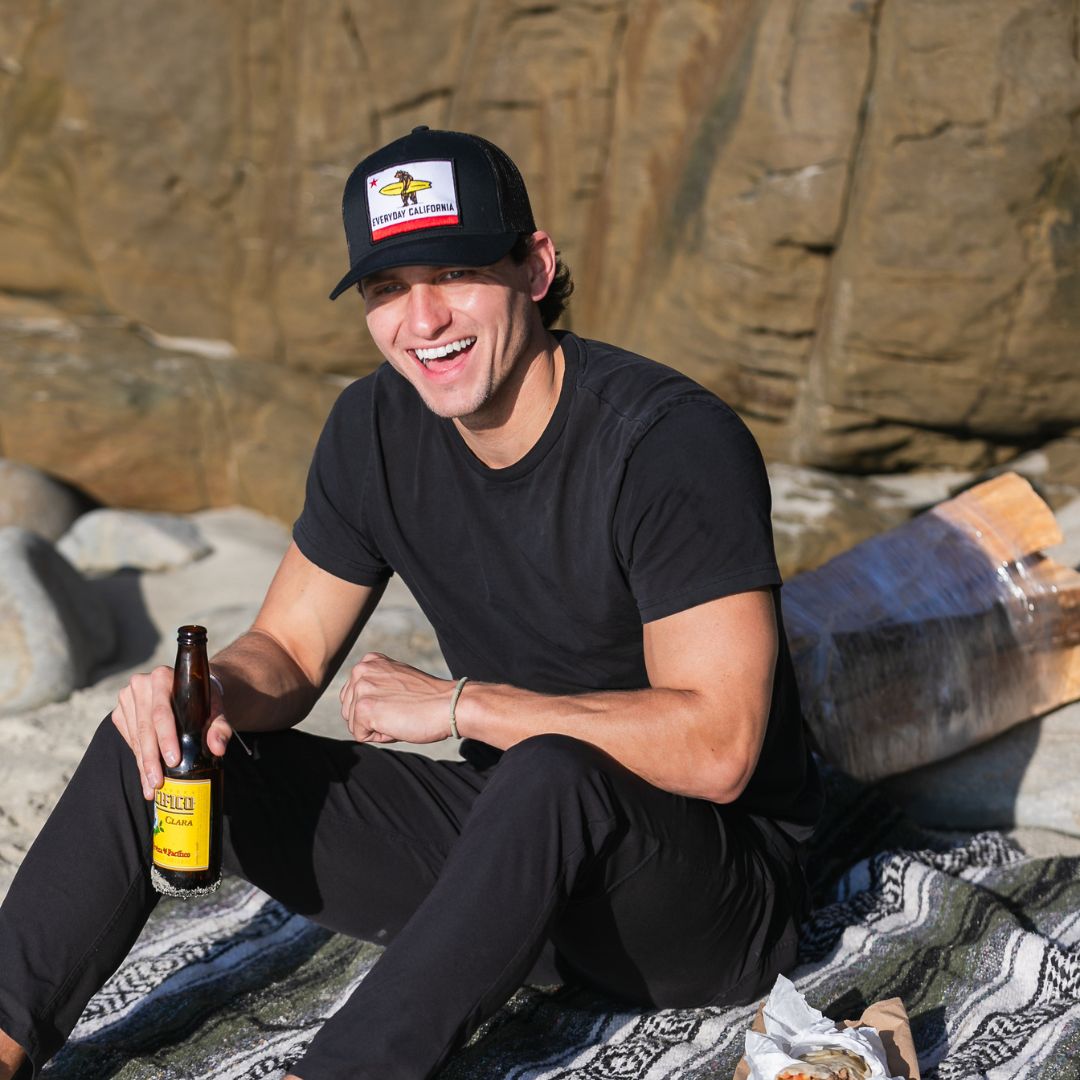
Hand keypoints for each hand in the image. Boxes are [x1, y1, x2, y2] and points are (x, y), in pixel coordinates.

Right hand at [111, 667, 230, 799]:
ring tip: (152, 787)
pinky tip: (146, 776)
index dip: (166, 738)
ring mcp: (127, 698)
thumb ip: (220, 727)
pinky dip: (138, 759)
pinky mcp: (120, 712)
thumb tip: (217, 748)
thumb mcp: (216, 709)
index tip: (173, 760)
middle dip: (151, 759)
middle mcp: (141, 684)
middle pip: (145, 728)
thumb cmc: (203, 700)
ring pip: (135, 737)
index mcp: (163, 677)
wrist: (189, 689)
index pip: (161, 713)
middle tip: (158, 783)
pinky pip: (129, 739)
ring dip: (143, 764)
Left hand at [340, 653, 455, 744]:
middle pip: (350, 711)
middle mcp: (360, 671)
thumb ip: (376, 684)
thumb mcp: (397, 680)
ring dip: (377, 727)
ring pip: (355, 724)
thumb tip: (357, 705)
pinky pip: (361, 736)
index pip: (355, 696)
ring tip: (401, 715)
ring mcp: (361, 689)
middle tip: (401, 710)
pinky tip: (399, 724)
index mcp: (369, 661)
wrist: (449, 705)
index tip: (401, 700)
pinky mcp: (364, 709)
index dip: (379, 706)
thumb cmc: (428, 698)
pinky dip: (381, 737)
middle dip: (374, 718)